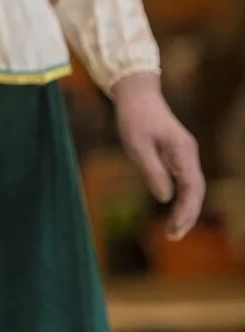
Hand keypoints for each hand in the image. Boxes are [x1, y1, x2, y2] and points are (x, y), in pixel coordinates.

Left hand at [112, 71, 204, 239]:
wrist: (136, 94)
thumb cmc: (134, 117)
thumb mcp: (137, 145)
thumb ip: (152, 171)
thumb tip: (164, 198)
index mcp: (183, 152)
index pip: (192, 189)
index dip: (186, 211)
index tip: (175, 229)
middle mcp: (189, 155)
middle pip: (195, 192)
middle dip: (187, 216)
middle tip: (173, 237)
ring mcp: (184, 155)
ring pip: (191, 188)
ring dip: (184, 210)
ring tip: (172, 232)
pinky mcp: (175, 156)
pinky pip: (183, 182)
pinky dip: (180, 199)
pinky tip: (172, 212)